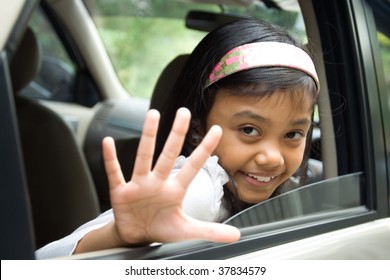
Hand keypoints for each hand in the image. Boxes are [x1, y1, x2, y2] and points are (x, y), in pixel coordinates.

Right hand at [103, 108, 239, 245]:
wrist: (136, 236)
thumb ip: (211, 230)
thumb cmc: (161, 228)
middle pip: (169, 154)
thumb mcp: (187, 230)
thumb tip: (236, 235)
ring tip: (153, 115)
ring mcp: (139, 185)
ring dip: (148, 137)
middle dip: (177, 134)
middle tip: (184, 112)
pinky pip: (115, 173)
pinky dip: (110, 159)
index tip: (217, 130)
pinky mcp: (121, 192)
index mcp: (175, 190)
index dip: (205, 149)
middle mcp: (158, 182)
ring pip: (144, 157)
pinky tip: (108, 142)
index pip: (193, 166)